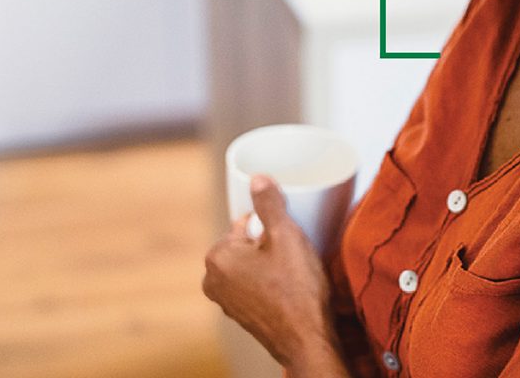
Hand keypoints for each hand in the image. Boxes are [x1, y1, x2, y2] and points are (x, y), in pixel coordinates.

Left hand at [201, 174, 339, 372]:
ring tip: (291, 276)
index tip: (287, 239)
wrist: (306, 340)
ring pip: (249, 265)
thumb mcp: (286, 237)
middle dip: (268, 246)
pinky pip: (253, 286)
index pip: (244, 223)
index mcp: (218, 256)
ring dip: (268, 265)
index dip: (270, 227)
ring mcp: (224, 300)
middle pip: (245, 244)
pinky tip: (287, 291)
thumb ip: (269, 204)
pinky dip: (268, 284)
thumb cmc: (296, 291)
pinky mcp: (239, 315)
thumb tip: (258, 178)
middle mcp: (212, 279)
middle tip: (291, 258)